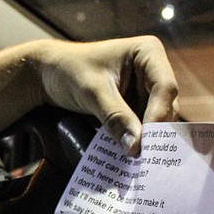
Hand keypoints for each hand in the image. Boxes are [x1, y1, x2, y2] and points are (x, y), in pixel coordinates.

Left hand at [33, 35, 178, 153]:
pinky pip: (142, 125)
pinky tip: (130, 155)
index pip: (165, 87)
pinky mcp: (136, 104)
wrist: (48, 74)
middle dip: (154, 131)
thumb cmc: (69, 70)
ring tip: (138, 161)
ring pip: (157, 119)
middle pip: (165, 105)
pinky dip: (136, 139)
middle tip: (145, 158)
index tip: (146, 142)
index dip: (158, 115)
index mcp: (148, 52)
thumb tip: (136, 147)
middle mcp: (153, 69)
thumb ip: (116, 117)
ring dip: (147, 139)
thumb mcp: (93, 93)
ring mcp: (146, 88)